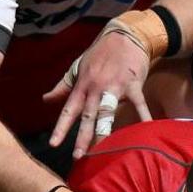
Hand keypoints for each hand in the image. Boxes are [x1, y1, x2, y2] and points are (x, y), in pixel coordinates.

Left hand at [46, 15, 156, 157]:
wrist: (125, 35)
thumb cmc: (100, 54)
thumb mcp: (78, 68)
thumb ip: (63, 86)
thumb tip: (46, 100)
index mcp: (82, 86)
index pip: (69, 111)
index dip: (61, 128)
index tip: (54, 144)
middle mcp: (96, 88)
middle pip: (88, 116)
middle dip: (83, 137)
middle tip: (78, 156)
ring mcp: (114, 87)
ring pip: (108, 113)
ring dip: (105, 131)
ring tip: (104, 149)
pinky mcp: (133, 84)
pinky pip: (138, 104)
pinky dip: (143, 117)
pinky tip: (146, 130)